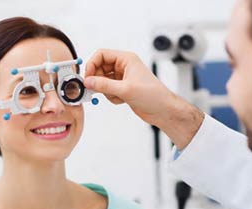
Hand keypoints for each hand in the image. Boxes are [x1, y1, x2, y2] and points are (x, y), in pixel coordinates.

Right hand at [84, 49, 203, 149]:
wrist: (162, 110)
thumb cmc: (153, 96)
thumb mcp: (126, 89)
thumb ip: (104, 85)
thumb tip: (88, 82)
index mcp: (126, 59)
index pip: (102, 55)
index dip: (92, 65)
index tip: (88, 78)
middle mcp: (124, 67)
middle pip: (100, 68)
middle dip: (98, 80)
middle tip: (95, 90)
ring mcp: (123, 78)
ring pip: (103, 81)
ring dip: (106, 90)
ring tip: (117, 96)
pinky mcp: (123, 89)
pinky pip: (108, 90)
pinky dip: (111, 96)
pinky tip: (122, 100)